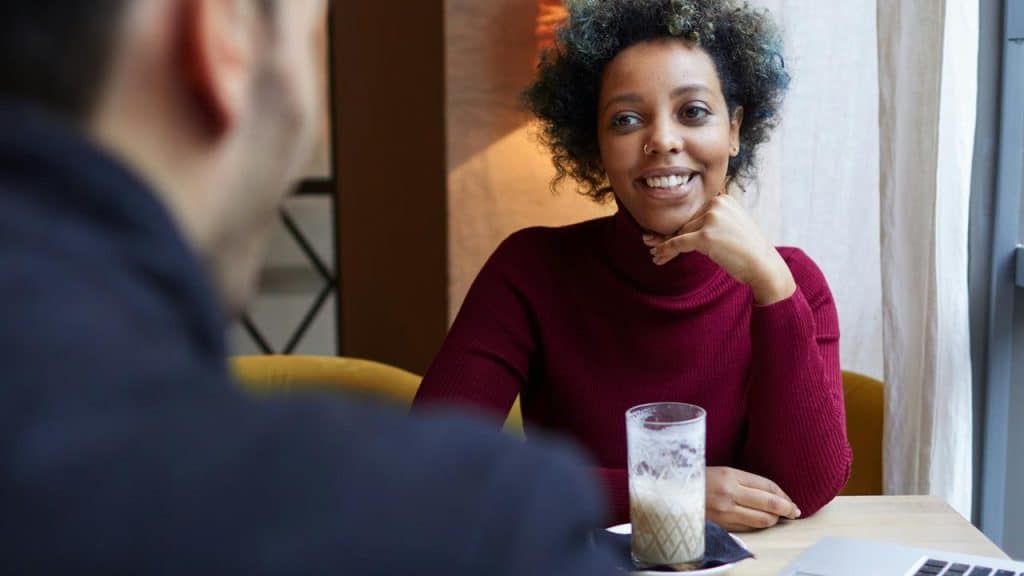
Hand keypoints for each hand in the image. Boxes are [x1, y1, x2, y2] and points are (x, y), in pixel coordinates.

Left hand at [643, 194, 795, 304]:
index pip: (694, 215)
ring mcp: (711, 219)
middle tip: (651, 246)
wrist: (764, 266)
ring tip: (656, 255)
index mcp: (723, 199)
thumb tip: (681, 230)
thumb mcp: (731, 228)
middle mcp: (717, 204)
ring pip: (681, 233)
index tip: (660, 235)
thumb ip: (710, 223)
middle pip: (686, 223)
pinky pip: (678, 243)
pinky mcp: (705, 235)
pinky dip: (666, 250)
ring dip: (666, 246)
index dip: (678, 228)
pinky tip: (658, 257)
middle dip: (669, 237)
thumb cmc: (747, 251)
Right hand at [705, 466, 800, 531]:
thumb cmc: (698, 480)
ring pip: (762, 520)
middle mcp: (729, 493)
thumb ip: (746, 481)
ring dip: (773, 520)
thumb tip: (774, 494)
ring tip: (777, 518)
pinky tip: (760, 522)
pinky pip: (748, 528)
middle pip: (769, 504)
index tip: (791, 501)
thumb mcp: (722, 472)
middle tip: (794, 512)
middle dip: (786, 509)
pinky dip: (758, 526)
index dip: (783, 495)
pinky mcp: (721, 525)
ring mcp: (724, 511)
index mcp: (730, 475)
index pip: (767, 486)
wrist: (671, 493)